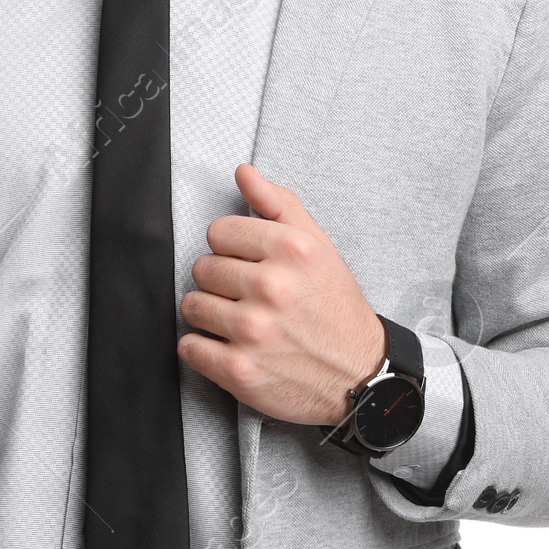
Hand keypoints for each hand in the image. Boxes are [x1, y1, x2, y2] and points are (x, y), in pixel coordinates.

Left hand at [179, 163, 385, 426]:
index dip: (232, 248)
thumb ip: (279, 204)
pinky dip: (204, 350)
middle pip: (202, 268)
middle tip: (250, 297)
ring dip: (210, 315)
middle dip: (221, 282)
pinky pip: (189, 347)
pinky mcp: (239, 371)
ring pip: (191, 305)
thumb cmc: (335, 310)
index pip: (218, 231)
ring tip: (241, 322)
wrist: (359, 375)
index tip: (249, 264)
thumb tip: (243, 173)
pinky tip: (231, 347)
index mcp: (291, 250)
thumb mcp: (319, 247)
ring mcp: (253, 331)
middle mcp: (271, 287)